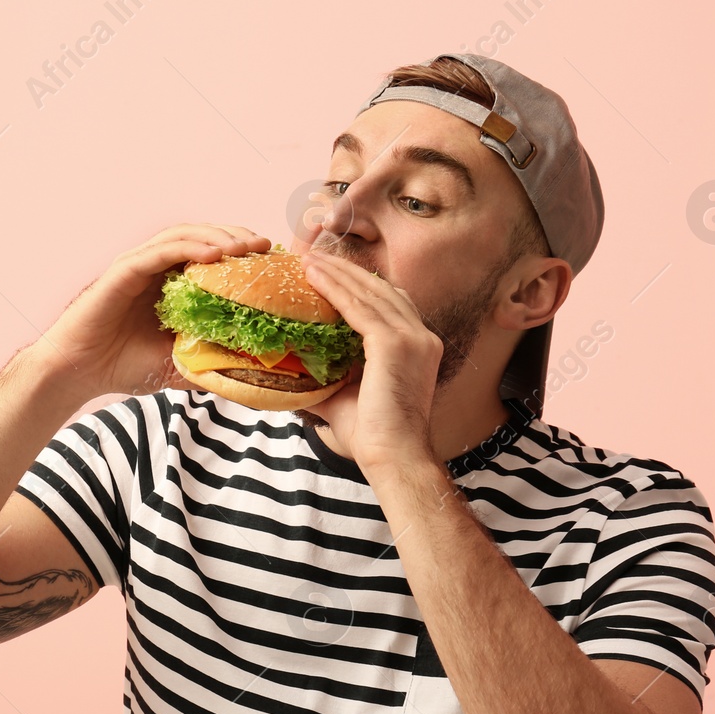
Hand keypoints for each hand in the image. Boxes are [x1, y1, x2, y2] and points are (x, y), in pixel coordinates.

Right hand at [31, 224, 270, 399]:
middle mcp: (154, 267)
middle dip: (235, 236)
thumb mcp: (177, 364)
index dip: (240, 252)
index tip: (269, 261)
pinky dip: (189, 248)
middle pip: (200, 236)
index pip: (209, 254)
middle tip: (264, 246)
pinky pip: (160, 251)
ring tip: (244, 247)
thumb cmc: (121, 365)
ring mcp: (138, 265)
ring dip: (216, 236)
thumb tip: (248, 374)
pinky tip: (214, 254)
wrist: (77, 372)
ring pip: (183, 236)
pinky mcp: (123, 271)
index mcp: (167, 283)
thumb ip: (207, 360)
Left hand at [300, 250, 440, 466]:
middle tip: (313, 256)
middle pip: (380, 289)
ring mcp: (413, 337)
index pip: (388, 302)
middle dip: (345, 271)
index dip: (358, 284)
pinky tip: (314, 277)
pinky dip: (335, 289)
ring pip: (368, 293)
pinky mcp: (395, 343)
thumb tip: (293, 367)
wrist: (393, 456)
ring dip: (336, 274)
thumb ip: (329, 373)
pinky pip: (359, 307)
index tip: (329, 272)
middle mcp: (421, 335)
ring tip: (307, 260)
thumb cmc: (371, 435)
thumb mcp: (347, 393)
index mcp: (418, 345)